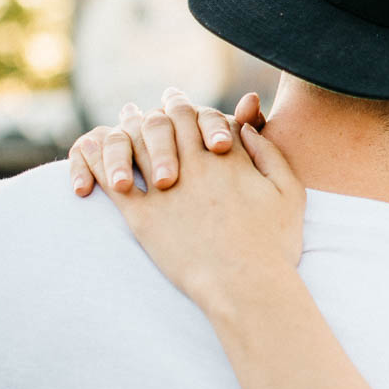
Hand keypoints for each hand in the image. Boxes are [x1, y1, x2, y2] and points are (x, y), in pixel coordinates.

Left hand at [94, 90, 304, 305]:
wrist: (247, 286)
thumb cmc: (274, 245)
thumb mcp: (290, 193)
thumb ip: (270, 154)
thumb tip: (246, 128)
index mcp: (229, 159)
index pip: (203, 118)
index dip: (190, 108)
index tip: (180, 101)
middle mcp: (195, 167)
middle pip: (170, 123)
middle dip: (160, 110)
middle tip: (150, 105)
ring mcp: (167, 191)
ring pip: (139, 144)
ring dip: (129, 128)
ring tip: (124, 121)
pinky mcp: (144, 218)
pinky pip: (114, 181)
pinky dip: (103, 163)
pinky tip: (97, 154)